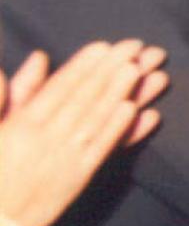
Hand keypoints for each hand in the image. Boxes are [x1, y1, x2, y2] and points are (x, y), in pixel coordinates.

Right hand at [0, 41, 168, 225]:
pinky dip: (118, 129)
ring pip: (96, 119)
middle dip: (108, 71)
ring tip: (138, 71)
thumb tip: (32, 63)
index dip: (81, 66)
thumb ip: (3, 99)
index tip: (102, 47)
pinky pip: (101, 149)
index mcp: (21, 126)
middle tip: (132, 49)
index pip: (57, 89)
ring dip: (118, 93)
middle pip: (83, 98)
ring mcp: (64, 158)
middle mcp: (46, 139)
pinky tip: (134, 111)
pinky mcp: (77, 178)